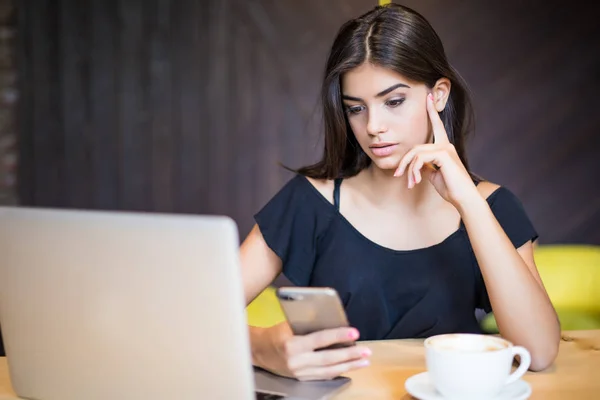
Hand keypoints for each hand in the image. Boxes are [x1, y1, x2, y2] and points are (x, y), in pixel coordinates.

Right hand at [255, 322, 370, 380]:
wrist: (260, 351)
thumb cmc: (276, 333)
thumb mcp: (289, 325)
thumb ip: (308, 325)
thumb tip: (333, 321)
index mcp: (292, 344)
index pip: (319, 340)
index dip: (338, 335)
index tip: (354, 332)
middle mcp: (296, 361)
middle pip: (328, 359)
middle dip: (350, 355)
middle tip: (366, 351)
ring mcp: (299, 373)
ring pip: (329, 370)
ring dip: (349, 365)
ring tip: (364, 361)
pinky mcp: (302, 379)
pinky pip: (324, 376)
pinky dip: (339, 371)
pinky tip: (350, 367)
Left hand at [394, 93, 477, 207]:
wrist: (463, 199)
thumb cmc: (451, 189)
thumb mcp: (434, 175)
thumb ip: (426, 165)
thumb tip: (417, 164)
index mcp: (444, 148)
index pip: (437, 126)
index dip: (432, 112)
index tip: (428, 97)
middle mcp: (446, 145)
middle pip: (416, 147)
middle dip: (404, 161)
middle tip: (397, 175)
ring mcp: (445, 149)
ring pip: (416, 153)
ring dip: (408, 169)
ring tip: (410, 183)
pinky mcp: (443, 155)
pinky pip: (420, 158)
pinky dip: (414, 170)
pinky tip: (416, 181)